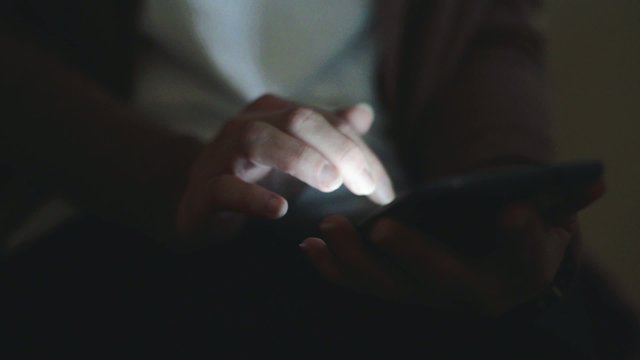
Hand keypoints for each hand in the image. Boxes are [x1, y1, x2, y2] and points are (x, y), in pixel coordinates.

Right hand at [176, 94, 394, 238]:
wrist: (201, 211)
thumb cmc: (254, 181)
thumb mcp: (298, 158)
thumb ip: (329, 137)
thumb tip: (363, 114)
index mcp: (274, 114)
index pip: (325, 121)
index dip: (360, 153)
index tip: (383, 193)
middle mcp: (247, 124)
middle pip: (298, 120)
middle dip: (338, 148)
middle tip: (365, 185)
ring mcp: (221, 155)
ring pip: (258, 139)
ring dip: (299, 159)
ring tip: (330, 183)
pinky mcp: (202, 191)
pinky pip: (225, 187)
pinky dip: (253, 197)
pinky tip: (279, 209)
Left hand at [300, 205, 580, 315]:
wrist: (490, 268)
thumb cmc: (517, 236)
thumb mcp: (542, 218)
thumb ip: (559, 200)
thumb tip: (594, 179)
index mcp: (515, 275)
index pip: (522, 260)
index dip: (520, 239)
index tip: (515, 213)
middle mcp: (470, 297)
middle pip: (442, 281)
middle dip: (412, 255)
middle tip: (383, 226)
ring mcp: (428, 299)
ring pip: (390, 288)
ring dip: (355, 260)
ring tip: (328, 227)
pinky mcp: (396, 293)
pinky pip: (362, 287)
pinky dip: (334, 269)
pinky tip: (310, 247)